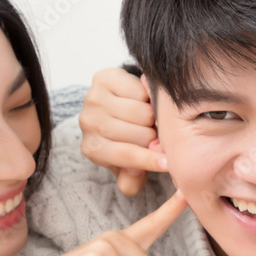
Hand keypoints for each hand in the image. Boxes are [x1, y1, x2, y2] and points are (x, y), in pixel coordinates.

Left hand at [79, 67, 163, 196]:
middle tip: (156, 134)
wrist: (115, 104)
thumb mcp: (129, 164)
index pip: (125, 156)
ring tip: (150, 118)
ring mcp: (92, 98)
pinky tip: (142, 100)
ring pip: (142, 112)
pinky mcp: (103, 78)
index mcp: (92, 148)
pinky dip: (147, 96)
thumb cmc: (125, 138)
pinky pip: (139, 90)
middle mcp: (87, 123)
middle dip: (154, 136)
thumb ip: (132, 178)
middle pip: (139, 133)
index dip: (149, 161)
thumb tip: (135, 176)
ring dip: (152, 116)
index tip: (168, 164)